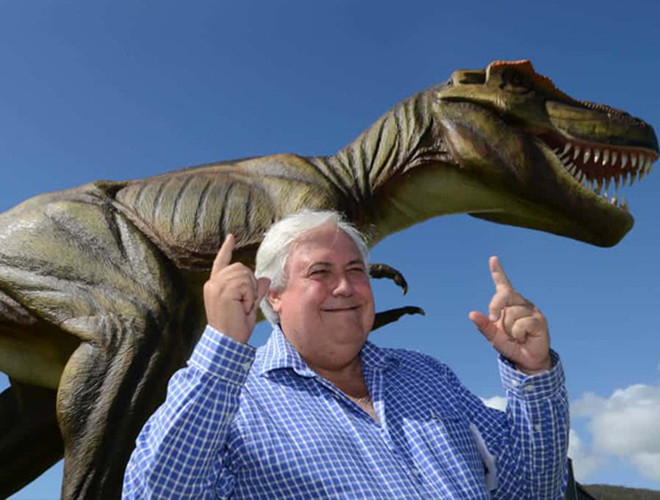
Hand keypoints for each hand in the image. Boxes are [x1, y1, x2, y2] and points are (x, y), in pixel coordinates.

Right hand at [203, 234, 270, 343]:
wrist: (227, 342)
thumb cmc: (236, 327)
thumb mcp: (248, 306)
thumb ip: (255, 291)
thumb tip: (265, 279)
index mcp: (215, 285)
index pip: (221, 261)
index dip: (227, 249)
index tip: (231, 237)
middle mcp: (213, 283)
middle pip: (241, 267)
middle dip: (250, 284)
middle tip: (245, 303)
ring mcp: (216, 286)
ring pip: (245, 274)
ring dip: (250, 291)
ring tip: (242, 307)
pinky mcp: (222, 291)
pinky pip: (246, 284)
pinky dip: (249, 296)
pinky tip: (242, 308)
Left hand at [469, 256, 551, 374]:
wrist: (526, 360)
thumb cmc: (510, 344)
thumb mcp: (493, 336)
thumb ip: (484, 325)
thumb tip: (472, 314)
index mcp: (508, 303)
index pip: (503, 284)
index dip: (498, 271)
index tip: (493, 259)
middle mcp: (520, 303)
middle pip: (504, 295)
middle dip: (495, 306)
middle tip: (494, 320)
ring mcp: (531, 310)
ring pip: (511, 314)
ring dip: (509, 330)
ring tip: (516, 336)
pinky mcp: (539, 320)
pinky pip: (521, 324)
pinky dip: (518, 334)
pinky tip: (524, 338)